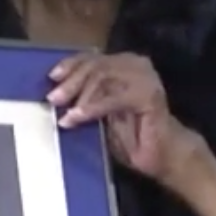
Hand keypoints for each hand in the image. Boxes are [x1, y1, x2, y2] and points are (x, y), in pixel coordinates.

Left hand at [47, 52, 201, 183]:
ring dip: (81, 96)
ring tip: (66, 114)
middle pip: (96, 65)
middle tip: (54, 99)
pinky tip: (78, 117)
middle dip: (72, 82)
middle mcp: (136, 65)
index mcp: (125, 64)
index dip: (71, 65)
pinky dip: (93, 108)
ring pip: (103, 77)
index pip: (93, 58)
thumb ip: (86, 97)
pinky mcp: (149, 95)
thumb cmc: (131, 136)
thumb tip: (57, 92)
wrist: (163, 157)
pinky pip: (114, 98)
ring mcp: (145, 78)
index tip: (52, 77)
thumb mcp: (101, 112)